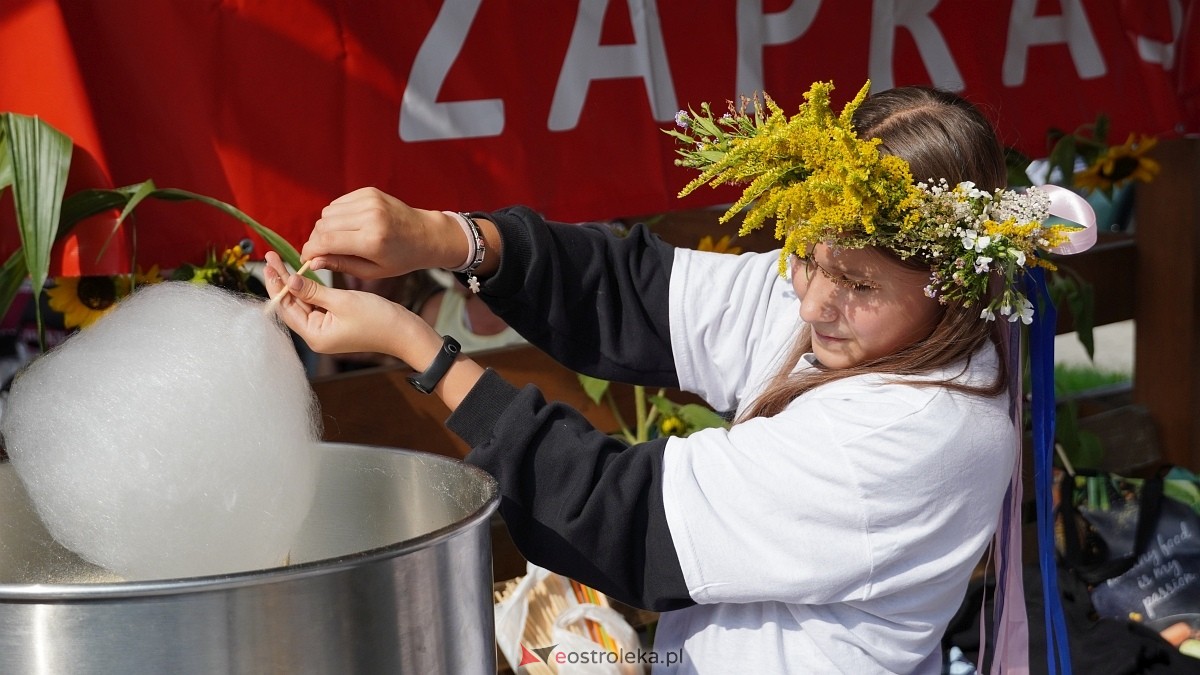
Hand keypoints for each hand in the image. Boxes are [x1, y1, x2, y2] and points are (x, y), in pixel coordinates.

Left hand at [263, 252, 439, 360]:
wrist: (405, 333)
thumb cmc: (378, 319)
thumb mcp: (342, 301)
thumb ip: (313, 291)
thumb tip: (290, 279)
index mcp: (315, 335)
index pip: (286, 308)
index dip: (276, 284)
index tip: (270, 263)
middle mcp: (317, 335)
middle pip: (292, 305)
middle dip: (283, 281)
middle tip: (272, 257)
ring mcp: (328, 330)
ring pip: (304, 303)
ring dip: (295, 283)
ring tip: (283, 262)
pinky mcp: (337, 323)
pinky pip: (318, 304)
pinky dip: (311, 289)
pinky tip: (304, 274)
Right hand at [300, 187, 464, 279]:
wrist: (426, 234)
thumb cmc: (401, 259)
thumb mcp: (373, 271)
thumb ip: (341, 265)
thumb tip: (313, 261)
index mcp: (373, 240)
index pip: (327, 241)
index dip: (310, 250)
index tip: (306, 259)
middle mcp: (370, 217)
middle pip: (323, 225)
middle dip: (316, 240)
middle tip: (320, 252)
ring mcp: (370, 201)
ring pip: (328, 213)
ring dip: (326, 227)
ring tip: (337, 241)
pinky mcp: (369, 192)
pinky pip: (339, 203)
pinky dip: (337, 216)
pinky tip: (348, 227)